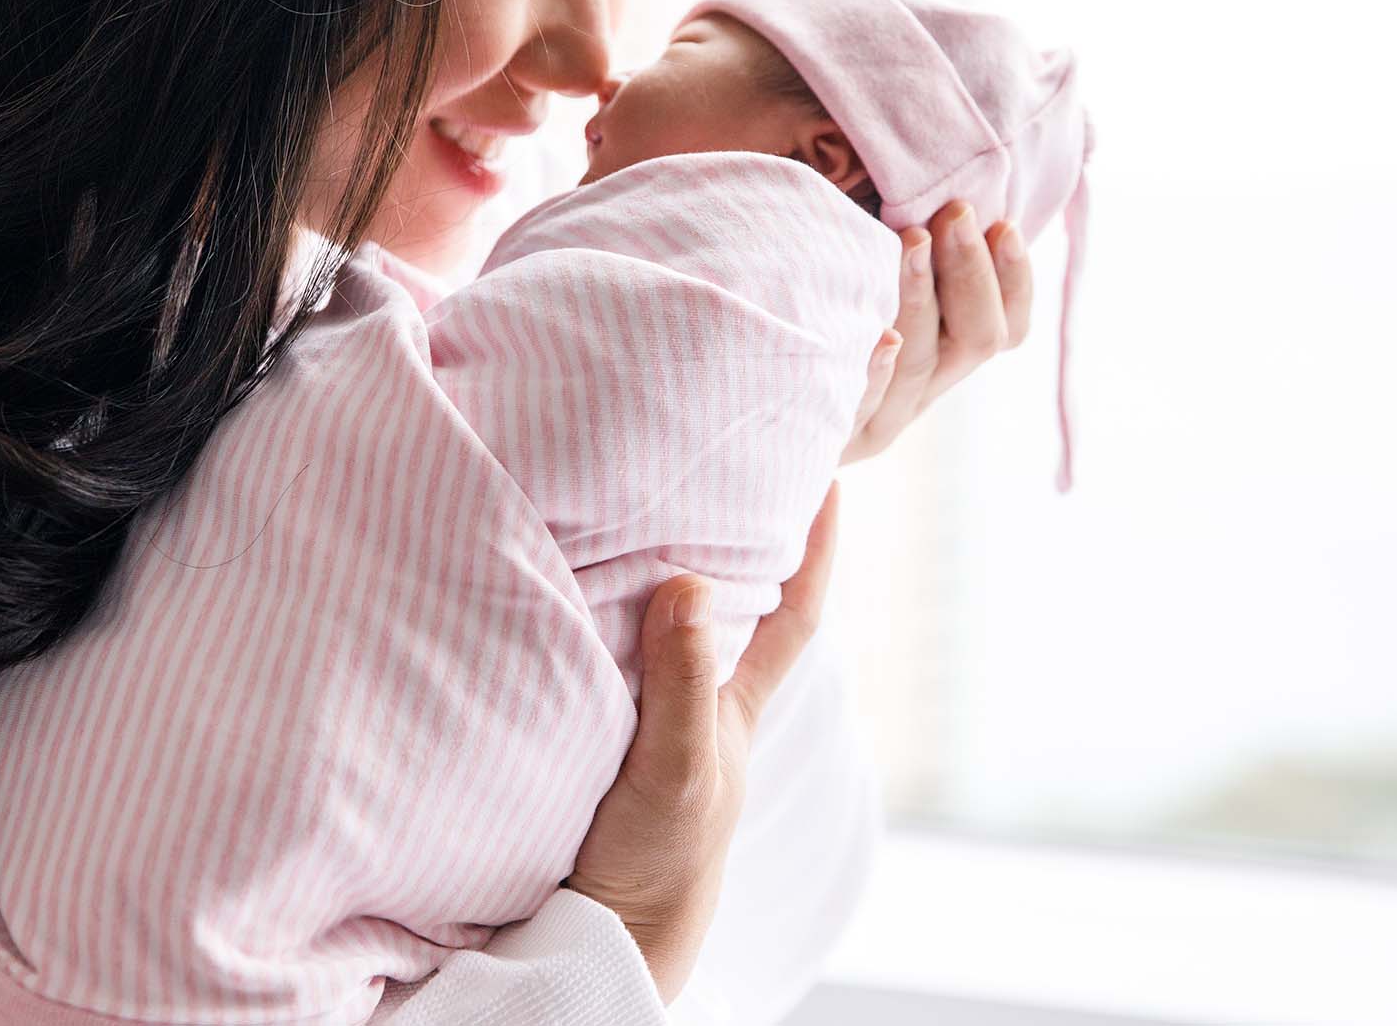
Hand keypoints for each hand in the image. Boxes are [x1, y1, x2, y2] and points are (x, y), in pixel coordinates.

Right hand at [561, 484, 841, 1003]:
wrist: (599, 934)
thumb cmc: (659, 859)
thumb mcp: (680, 764)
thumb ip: (683, 677)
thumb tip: (691, 579)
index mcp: (734, 703)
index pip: (794, 613)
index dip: (816, 549)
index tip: (829, 482)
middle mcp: (697, 700)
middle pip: (728, 604)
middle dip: (731, 538)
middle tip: (720, 463)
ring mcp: (647, 715)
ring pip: (662, 625)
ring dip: (656, 567)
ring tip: (642, 498)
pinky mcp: (593, 728)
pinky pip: (603, 651)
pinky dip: (594, 611)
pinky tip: (566, 580)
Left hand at [842, 200, 1033, 463]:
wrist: (757, 387)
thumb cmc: (818, 302)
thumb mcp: (870, 272)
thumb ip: (913, 243)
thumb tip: (943, 191)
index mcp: (947, 353)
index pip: (1006, 326)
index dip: (1015, 280)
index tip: (1004, 225)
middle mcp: (925, 387)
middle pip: (977, 340)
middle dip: (971, 271)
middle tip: (956, 213)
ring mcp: (884, 416)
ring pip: (920, 363)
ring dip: (921, 298)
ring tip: (914, 241)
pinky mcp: (838, 438)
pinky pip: (863, 408)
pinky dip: (875, 374)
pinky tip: (881, 337)